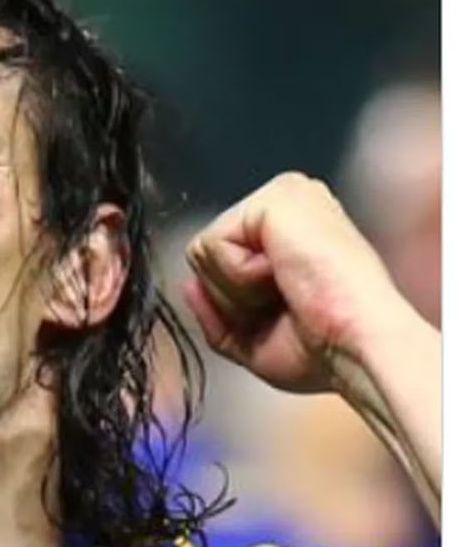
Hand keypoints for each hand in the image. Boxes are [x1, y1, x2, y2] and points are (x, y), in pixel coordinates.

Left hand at [183, 172, 401, 393]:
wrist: (357, 345)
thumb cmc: (324, 350)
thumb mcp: (255, 340)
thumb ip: (217, 312)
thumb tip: (188, 284)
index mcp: (290, 233)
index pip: (220, 264)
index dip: (235, 306)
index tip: (286, 316)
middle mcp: (287, 205)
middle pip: (205, 257)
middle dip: (231, 298)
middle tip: (286, 305)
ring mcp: (282, 196)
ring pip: (201, 253)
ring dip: (236, 290)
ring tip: (288, 289)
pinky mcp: (273, 197)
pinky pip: (210, 245)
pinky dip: (239, 277)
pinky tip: (284, 275)